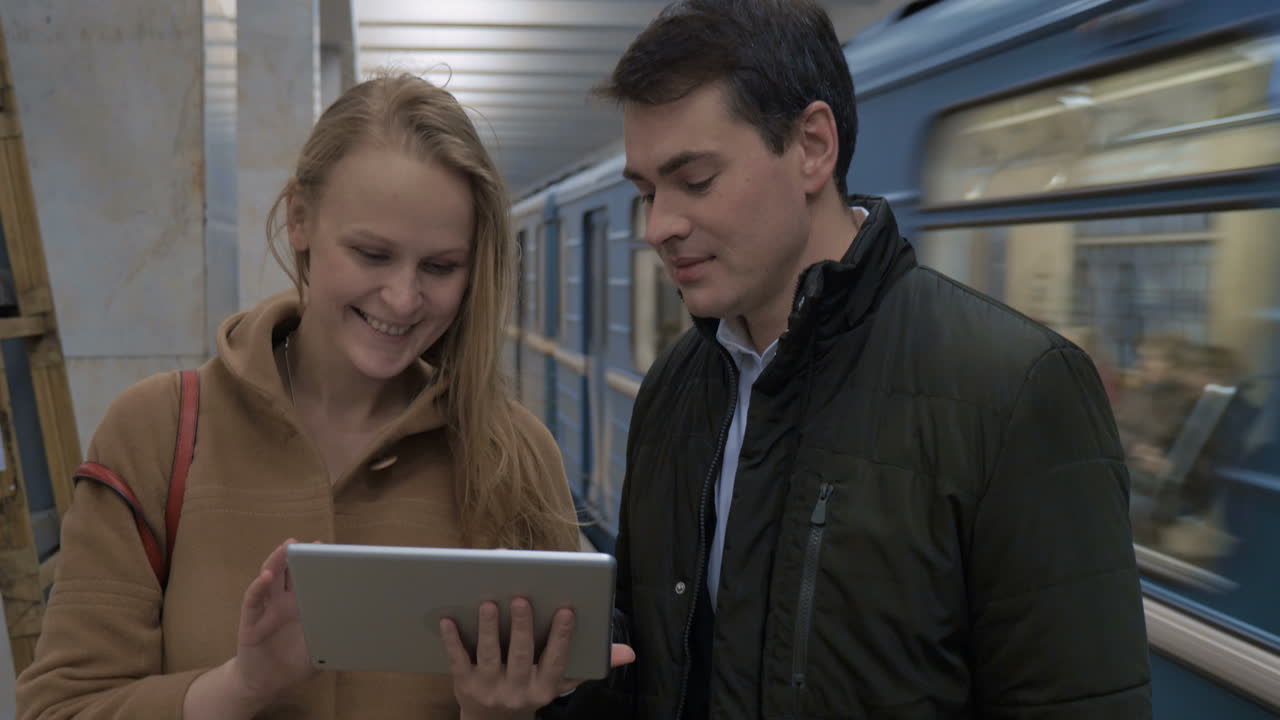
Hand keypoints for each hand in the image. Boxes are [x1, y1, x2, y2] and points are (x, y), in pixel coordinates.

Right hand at [232, 538, 317, 707]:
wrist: (265, 684)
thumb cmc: (293, 665)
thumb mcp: (319, 652)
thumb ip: (332, 640)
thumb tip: (357, 631)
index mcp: (301, 606)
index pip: (309, 579)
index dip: (317, 564)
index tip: (329, 549)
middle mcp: (283, 602)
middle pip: (289, 571)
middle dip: (299, 555)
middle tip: (310, 542)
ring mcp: (266, 608)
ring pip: (270, 577)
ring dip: (277, 560)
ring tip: (288, 547)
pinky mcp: (250, 620)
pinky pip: (253, 599)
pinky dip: (259, 586)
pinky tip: (266, 577)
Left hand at [443, 598, 635, 719]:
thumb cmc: (532, 687)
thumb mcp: (562, 681)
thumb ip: (591, 663)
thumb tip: (629, 653)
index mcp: (546, 686)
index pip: (557, 660)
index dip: (562, 636)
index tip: (567, 609)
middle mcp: (518, 689)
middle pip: (521, 654)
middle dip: (522, 626)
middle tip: (521, 597)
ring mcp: (490, 688)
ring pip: (489, 655)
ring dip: (489, 628)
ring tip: (489, 602)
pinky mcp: (464, 685)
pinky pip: (457, 660)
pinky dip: (452, 640)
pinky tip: (449, 618)